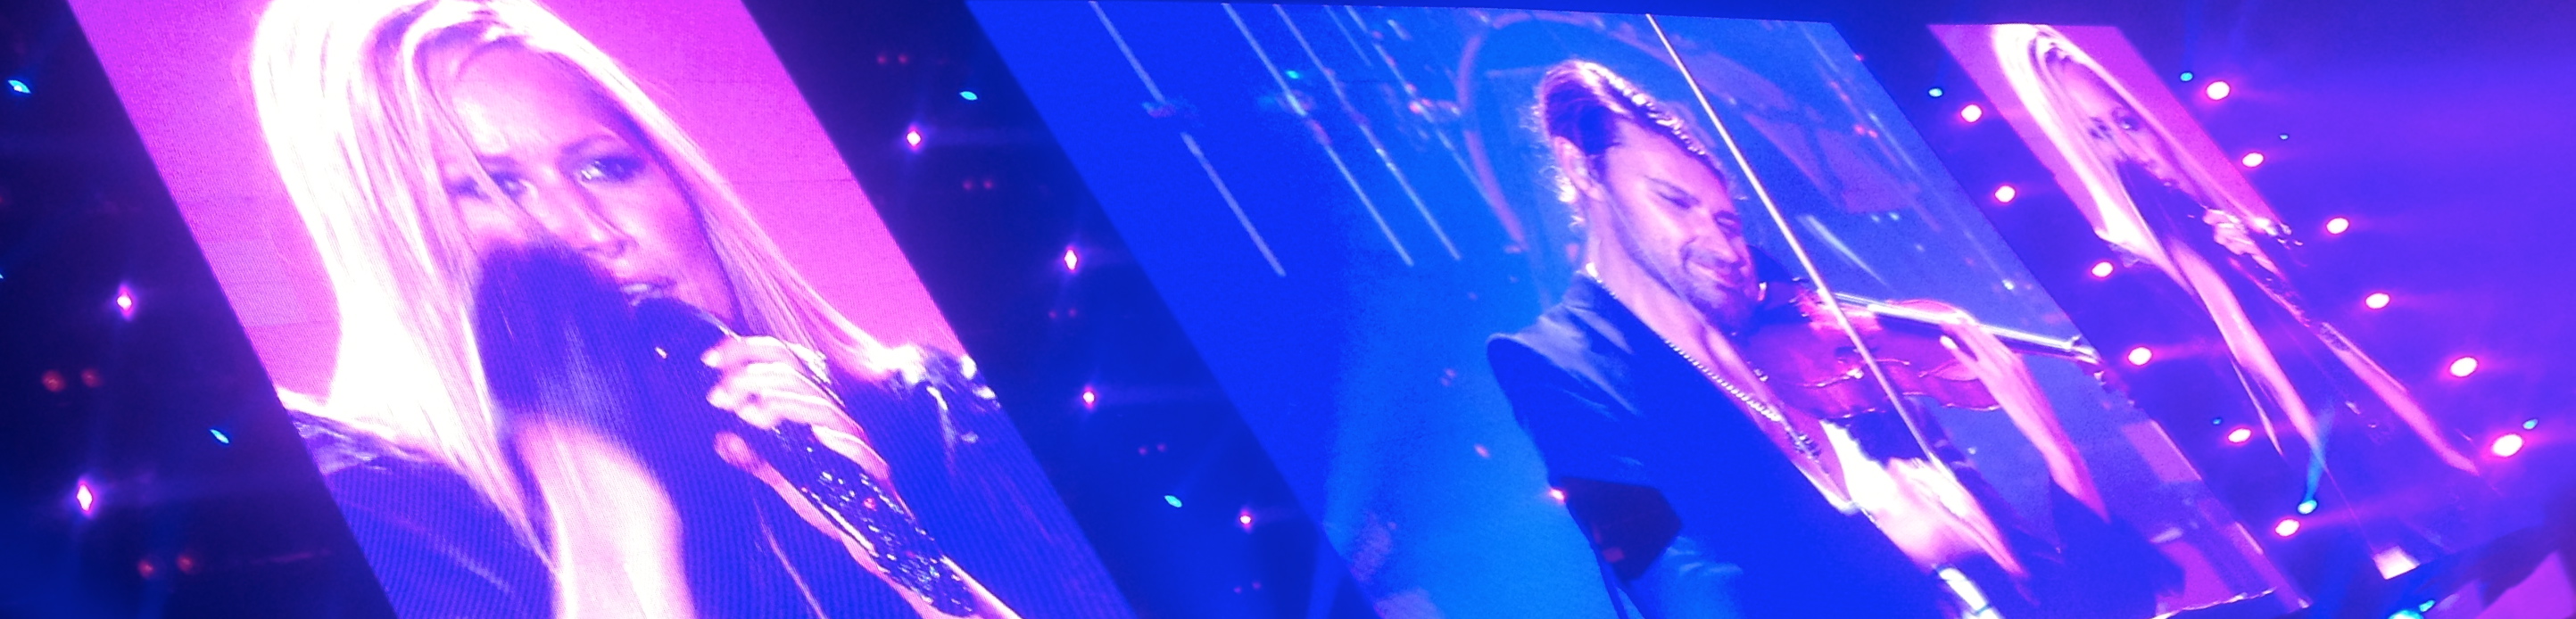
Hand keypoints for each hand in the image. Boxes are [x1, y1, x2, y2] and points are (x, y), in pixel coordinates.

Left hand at [700, 338, 1018, 618]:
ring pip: (822, 409)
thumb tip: (721, 439)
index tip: (709, 359)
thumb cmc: (832, 503)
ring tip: (749, 412)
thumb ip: (756, 459)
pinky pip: (859, 450)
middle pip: (798, 379)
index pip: (786, 365)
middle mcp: (835, 420)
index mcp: (817, 413)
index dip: (748, 353)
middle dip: (753, 381)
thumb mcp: (786, 480)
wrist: (871, 538)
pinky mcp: (873, 472)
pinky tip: (815, 435)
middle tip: (718, 396)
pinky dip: (838, 440)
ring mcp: (855, 443)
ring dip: (784, 404)